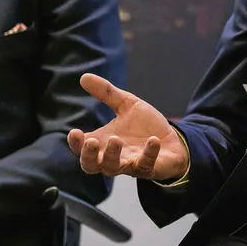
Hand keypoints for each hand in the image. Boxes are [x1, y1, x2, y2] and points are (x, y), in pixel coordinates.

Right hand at [67, 73, 188, 181]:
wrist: (172, 140)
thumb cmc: (144, 126)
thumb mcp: (126, 105)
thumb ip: (107, 93)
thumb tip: (84, 76)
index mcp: (103, 142)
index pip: (82, 148)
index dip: (76, 143)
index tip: (75, 132)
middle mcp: (112, 157)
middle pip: (91, 166)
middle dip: (89, 155)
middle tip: (91, 142)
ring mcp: (130, 164)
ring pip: (113, 168)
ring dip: (112, 156)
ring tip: (115, 139)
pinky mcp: (149, 167)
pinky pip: (145, 164)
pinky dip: (148, 153)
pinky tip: (153, 140)